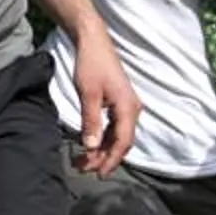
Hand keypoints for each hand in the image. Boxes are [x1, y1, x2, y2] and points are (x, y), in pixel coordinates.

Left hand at [70, 29, 141, 175]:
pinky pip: (114, 127)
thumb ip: (91, 121)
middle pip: (121, 142)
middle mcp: (132, 108)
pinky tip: (90, 144)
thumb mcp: (88, 94)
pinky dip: (102, 138)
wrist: (93, 41)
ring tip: (83, 160)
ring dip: (102, 149)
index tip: (98, 173)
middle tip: (83, 168)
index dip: (111, 160)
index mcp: (128, 107)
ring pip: (117, 136)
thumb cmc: (91, 64)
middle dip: (104, 158)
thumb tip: (90, 147)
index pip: (123, 142)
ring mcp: (127, 106)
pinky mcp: (119, 103)